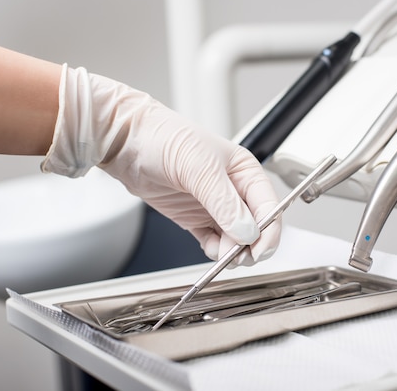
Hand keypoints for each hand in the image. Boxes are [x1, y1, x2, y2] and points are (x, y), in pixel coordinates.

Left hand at [42, 65, 280, 265]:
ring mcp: (214, 206)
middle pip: (256, 226)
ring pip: (236, 238)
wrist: (127, 143)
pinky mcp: (195, 218)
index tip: (259, 248)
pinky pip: (213, 241)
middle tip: (240, 257)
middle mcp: (233, 190)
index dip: (269, 230)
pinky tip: (210, 249)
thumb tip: (247, 232)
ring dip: (232, 251)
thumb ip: (225, 203)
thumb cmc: (165, 139)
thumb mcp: (201, 168)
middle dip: (252, 244)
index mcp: (245, 172)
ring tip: (222, 254)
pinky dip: (215, 250)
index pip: (269, 206)